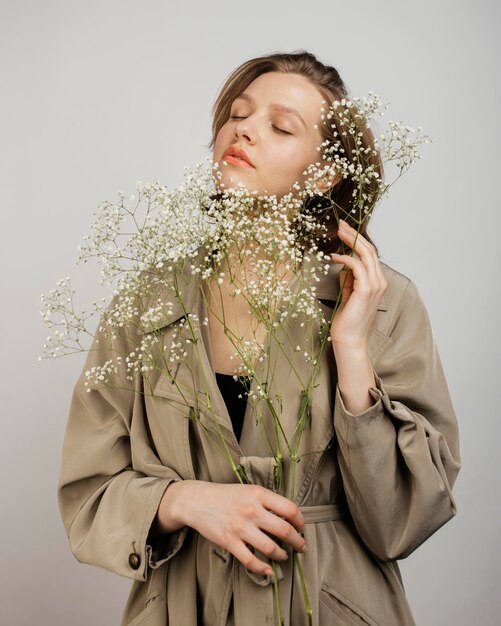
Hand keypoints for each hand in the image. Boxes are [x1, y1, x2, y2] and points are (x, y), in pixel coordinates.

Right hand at [157, 480, 306, 576]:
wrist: (197, 500)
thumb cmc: (226, 496)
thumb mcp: (249, 490)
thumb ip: (268, 501)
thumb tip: (290, 517)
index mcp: (259, 494)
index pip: (290, 509)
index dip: (301, 522)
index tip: (302, 528)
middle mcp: (251, 510)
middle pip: (285, 530)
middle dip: (298, 542)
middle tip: (301, 547)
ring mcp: (240, 527)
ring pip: (270, 548)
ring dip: (282, 556)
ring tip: (284, 556)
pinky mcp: (229, 542)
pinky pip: (250, 560)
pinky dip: (262, 568)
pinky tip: (268, 570)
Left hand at [330, 219, 387, 347]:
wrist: (349, 339)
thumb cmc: (347, 320)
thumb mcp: (349, 295)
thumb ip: (349, 280)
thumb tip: (343, 267)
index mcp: (377, 282)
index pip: (370, 255)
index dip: (358, 240)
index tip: (345, 230)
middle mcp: (380, 282)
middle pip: (370, 250)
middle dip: (355, 235)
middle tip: (341, 224)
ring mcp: (375, 286)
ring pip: (366, 254)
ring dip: (351, 240)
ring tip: (339, 232)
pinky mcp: (366, 290)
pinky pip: (357, 266)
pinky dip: (345, 258)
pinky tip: (334, 257)